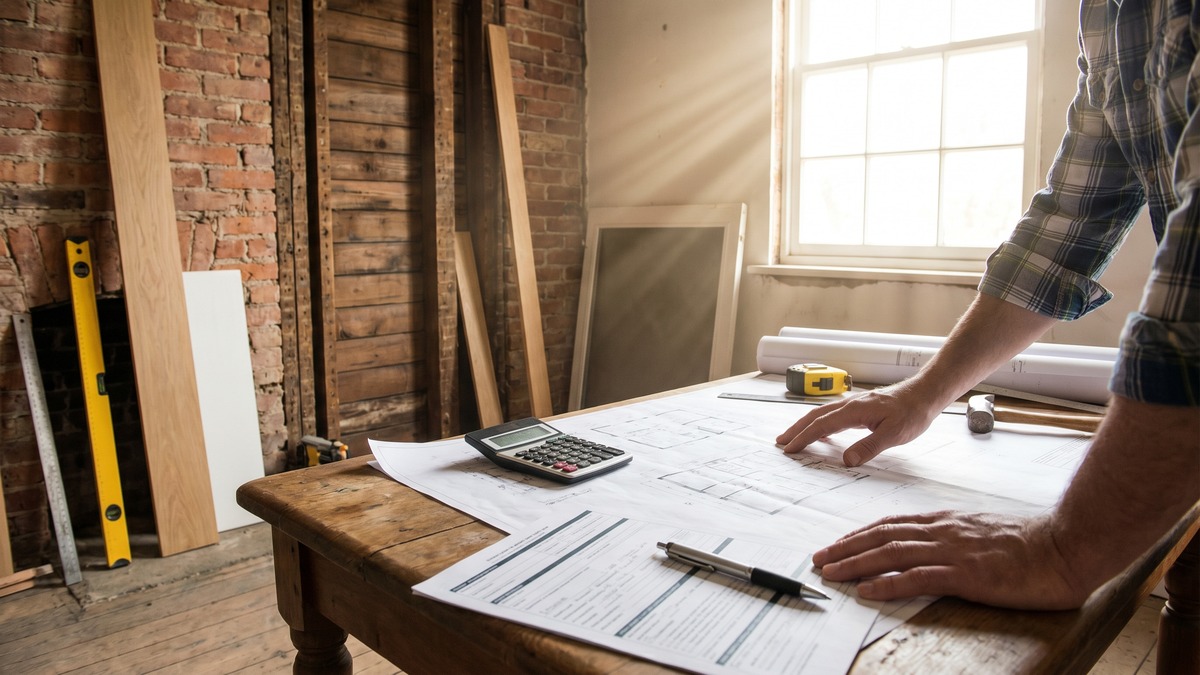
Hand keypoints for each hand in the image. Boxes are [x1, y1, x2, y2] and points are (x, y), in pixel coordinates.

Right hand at [775, 385, 941, 465]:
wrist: (925, 394)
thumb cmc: (912, 413)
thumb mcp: (894, 434)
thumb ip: (869, 447)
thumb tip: (846, 460)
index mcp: (854, 411)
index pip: (822, 425)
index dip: (804, 438)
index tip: (790, 449)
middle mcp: (850, 405)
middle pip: (815, 416)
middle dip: (796, 429)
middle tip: (780, 442)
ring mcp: (854, 405)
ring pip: (822, 414)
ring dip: (805, 425)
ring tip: (792, 436)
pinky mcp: (861, 407)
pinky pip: (833, 415)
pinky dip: (821, 424)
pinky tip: (823, 433)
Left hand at [812, 511, 1088, 609]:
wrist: (1065, 547)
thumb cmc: (1030, 545)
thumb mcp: (982, 533)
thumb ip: (954, 537)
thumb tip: (929, 548)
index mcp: (946, 522)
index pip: (892, 525)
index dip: (860, 534)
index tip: (838, 544)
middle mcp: (943, 531)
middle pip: (883, 536)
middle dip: (847, 547)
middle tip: (820, 558)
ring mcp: (953, 552)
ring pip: (892, 553)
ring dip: (856, 563)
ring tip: (830, 572)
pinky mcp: (967, 574)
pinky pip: (919, 577)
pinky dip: (888, 583)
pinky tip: (867, 590)